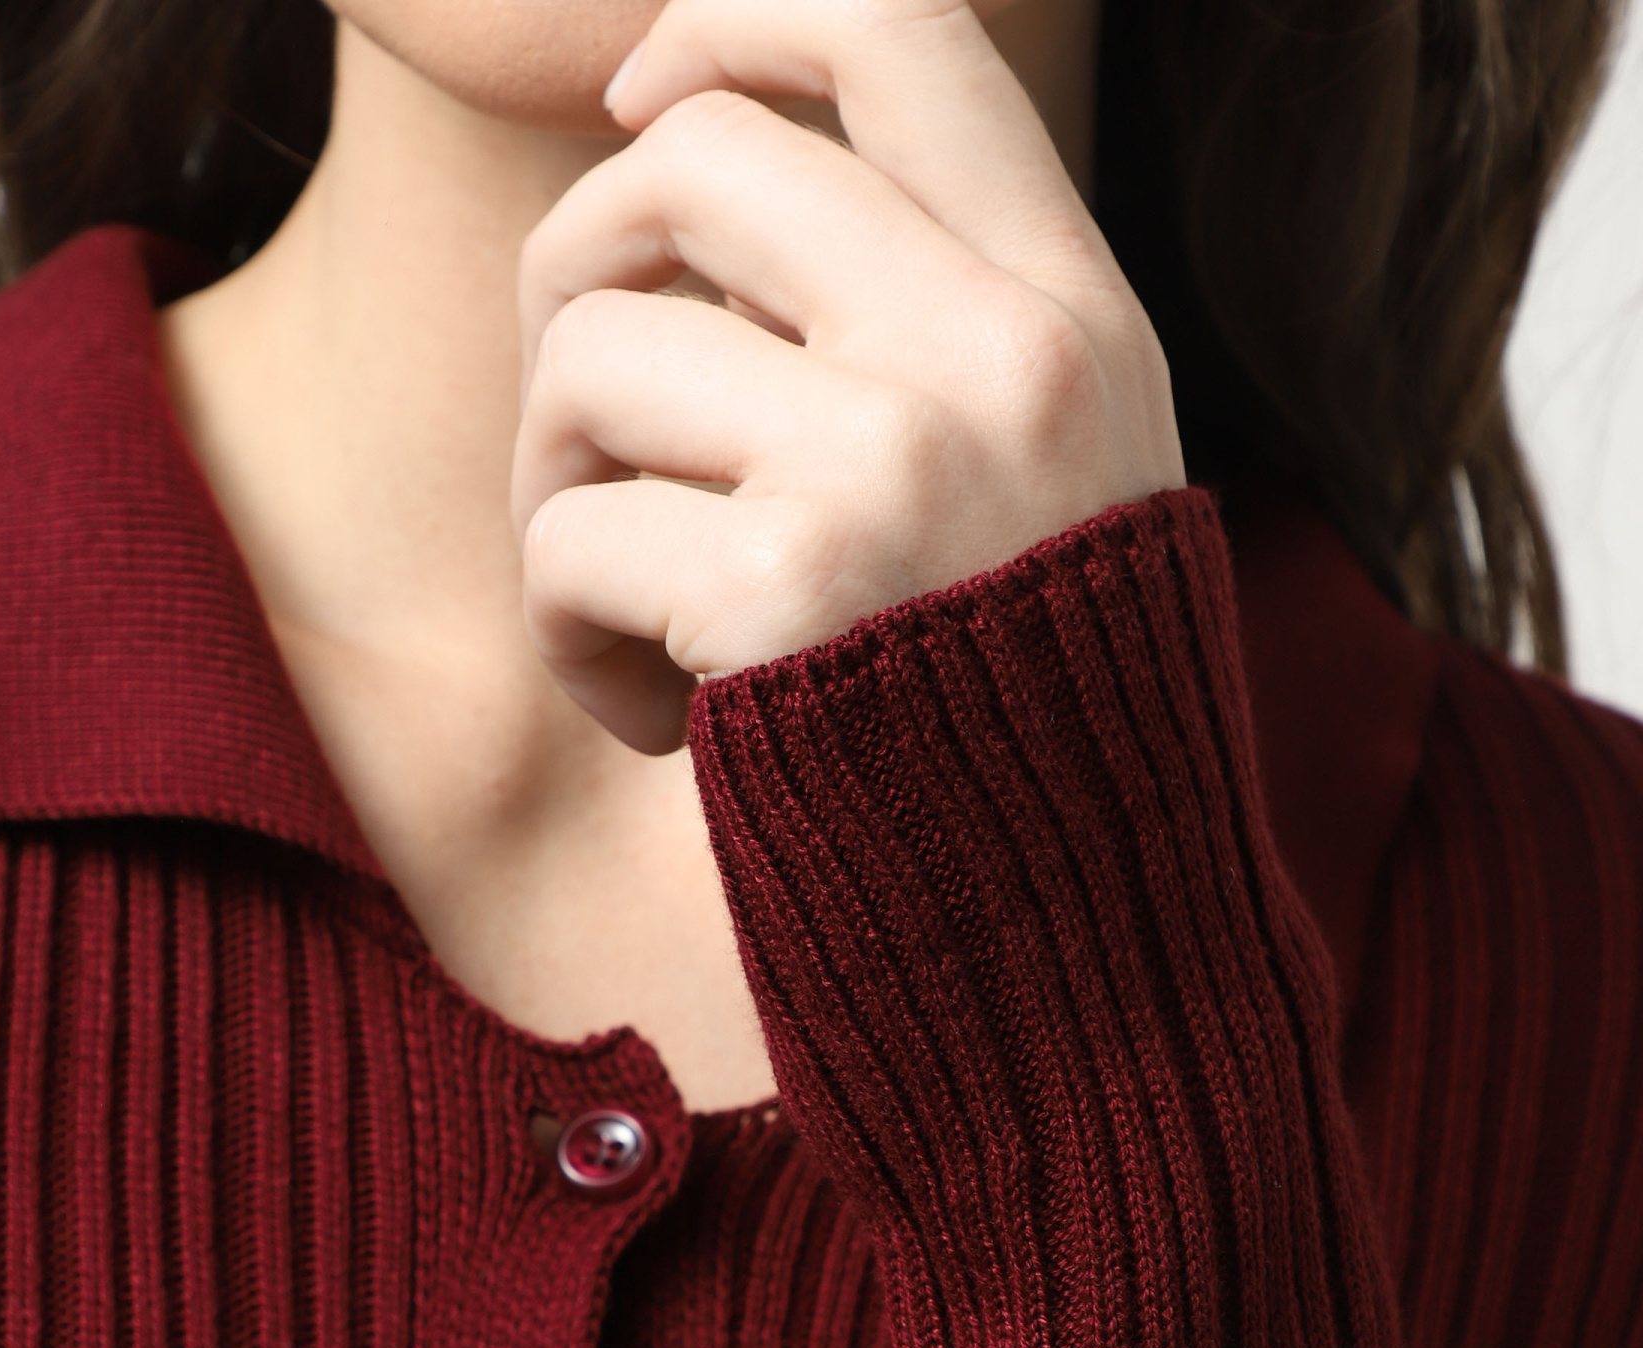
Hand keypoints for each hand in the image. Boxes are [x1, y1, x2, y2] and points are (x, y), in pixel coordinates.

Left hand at [511, 0, 1184, 753]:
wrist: (1088, 958)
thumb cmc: (1028, 737)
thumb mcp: (1051, 490)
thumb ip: (935, 332)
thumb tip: (682, 161)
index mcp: (1074, 311)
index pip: (898, 27)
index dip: (731, 17)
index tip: (634, 88)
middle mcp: (997, 355)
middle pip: (689, 160)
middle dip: (574, 267)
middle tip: (582, 412)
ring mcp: (896, 467)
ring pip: (588, 357)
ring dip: (554, 490)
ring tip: (631, 606)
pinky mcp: (785, 599)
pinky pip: (565, 547)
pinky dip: (567, 641)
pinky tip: (651, 718)